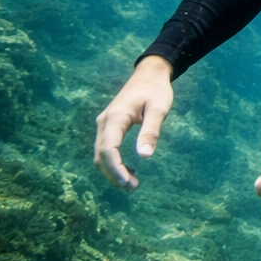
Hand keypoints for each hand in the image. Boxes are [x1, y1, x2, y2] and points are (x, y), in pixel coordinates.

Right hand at [94, 56, 174, 190]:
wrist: (149, 73)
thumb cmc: (156, 90)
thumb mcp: (159, 109)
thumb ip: (151, 131)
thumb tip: (144, 156)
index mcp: (115, 118)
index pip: (108, 149)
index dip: (115, 169)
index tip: (127, 183)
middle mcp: (104, 122)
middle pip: (101, 156)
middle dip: (114, 174)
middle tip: (133, 187)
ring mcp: (104, 124)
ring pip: (100, 154)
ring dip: (112, 171)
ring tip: (132, 184)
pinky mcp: (109, 126)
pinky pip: (105, 149)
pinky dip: (113, 163)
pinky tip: (129, 171)